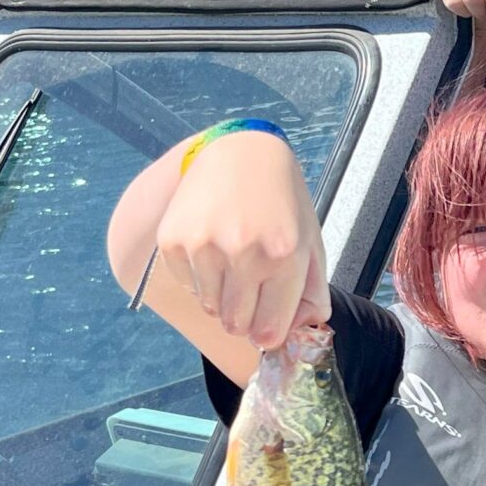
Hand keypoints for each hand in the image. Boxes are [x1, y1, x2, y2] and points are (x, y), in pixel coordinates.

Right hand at [154, 131, 327, 349]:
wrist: (240, 153)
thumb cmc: (282, 203)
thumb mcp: (311, 242)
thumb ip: (311, 293)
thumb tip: (298, 333)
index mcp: (284, 256)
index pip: (269, 332)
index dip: (268, 333)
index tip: (267, 322)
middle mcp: (243, 252)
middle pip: (236, 325)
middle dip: (245, 317)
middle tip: (250, 289)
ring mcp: (204, 245)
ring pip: (210, 308)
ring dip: (222, 295)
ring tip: (233, 260)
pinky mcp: (173, 240)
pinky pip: (187, 285)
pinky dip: (199, 277)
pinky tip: (213, 245)